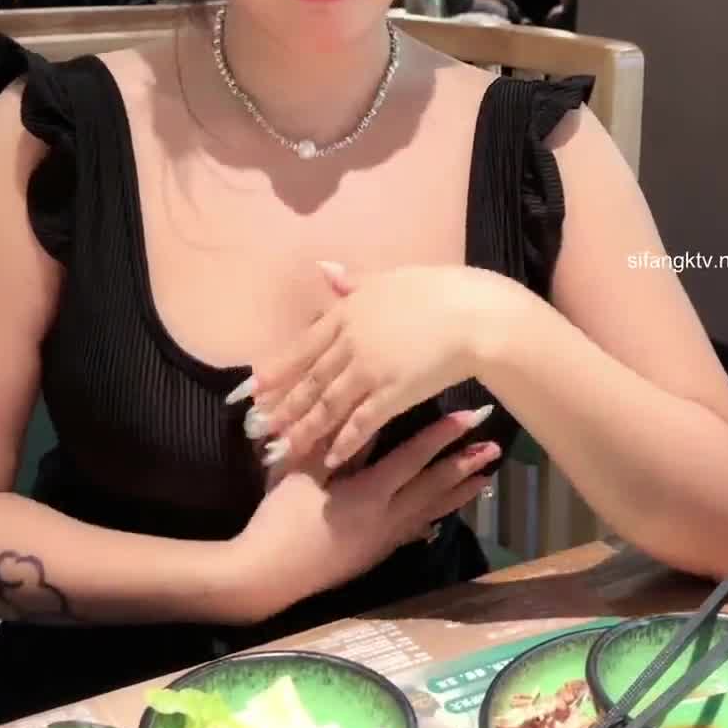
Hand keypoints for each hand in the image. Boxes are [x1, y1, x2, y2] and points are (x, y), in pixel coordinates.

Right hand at [235, 409, 498, 616]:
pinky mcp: (373, 555)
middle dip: (464, 464)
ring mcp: (382, 540)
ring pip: (429, 512)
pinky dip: (430, 521)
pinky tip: (439, 521)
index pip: (412, 458)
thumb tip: (360, 413)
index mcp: (368, 493)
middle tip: (494, 446)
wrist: (266, 576)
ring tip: (485, 480)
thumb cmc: (280, 519)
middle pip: (432, 487)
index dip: (440, 435)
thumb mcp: (302, 473)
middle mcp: (385, 518)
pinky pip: (412, 533)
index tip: (468, 417)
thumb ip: (333, 445)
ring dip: (458, 494)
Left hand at [248, 262, 511, 470]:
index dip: (276, 371)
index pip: (302, 346)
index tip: (253, 390)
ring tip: (283, 449)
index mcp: (347, 313)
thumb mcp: (388, 278)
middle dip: (282, 406)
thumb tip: (323, 269)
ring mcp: (369, 369)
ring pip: (328, 404)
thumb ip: (353, 282)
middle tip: (258, 429)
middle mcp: (350, 342)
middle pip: (308, 380)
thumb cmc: (437, 291)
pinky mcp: (392, 393)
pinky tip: (329, 458)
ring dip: (304, 429)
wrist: (474, 314)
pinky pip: (362, 421)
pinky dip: (344, 441)